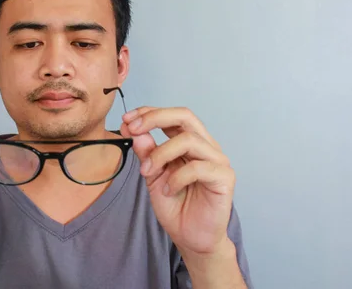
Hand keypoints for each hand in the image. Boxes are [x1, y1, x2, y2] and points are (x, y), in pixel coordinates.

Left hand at [120, 107, 234, 255]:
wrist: (191, 238)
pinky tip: (169, 190)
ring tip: (147, 172)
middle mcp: (205, 146)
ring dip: (161, 153)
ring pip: (189, 139)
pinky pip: (199, 167)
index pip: (172, 116)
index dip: (148, 113)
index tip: (126, 120)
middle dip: (155, 118)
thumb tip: (136, 132)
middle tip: (133, 129)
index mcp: (188, 142)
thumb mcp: (152, 176)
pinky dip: (177, 177)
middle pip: (185, 116)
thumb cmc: (175, 206)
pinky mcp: (225, 178)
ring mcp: (217, 160)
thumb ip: (146, 154)